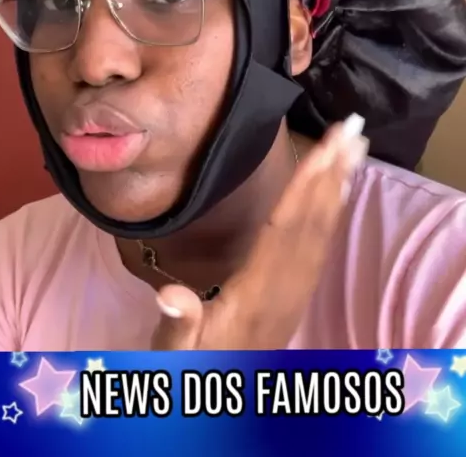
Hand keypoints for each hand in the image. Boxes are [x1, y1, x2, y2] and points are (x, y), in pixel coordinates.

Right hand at [151, 114, 367, 349]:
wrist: (225, 398)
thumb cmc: (194, 366)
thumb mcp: (177, 354)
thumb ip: (177, 326)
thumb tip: (169, 296)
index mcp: (258, 291)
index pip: (286, 228)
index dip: (306, 186)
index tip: (324, 148)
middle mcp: (286, 286)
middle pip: (314, 220)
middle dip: (334, 171)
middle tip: (354, 128)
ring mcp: (297, 288)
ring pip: (324, 229)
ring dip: (341, 184)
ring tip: (356, 147)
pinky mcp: (299, 290)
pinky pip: (323, 243)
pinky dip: (335, 210)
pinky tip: (342, 190)